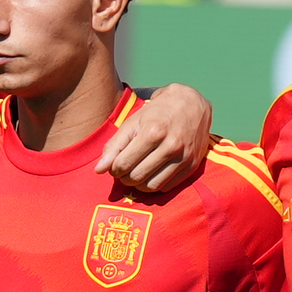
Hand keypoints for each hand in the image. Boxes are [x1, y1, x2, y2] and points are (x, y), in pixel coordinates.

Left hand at [97, 79, 217, 197]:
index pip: (123, 165)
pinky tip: (152, 173)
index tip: (115, 165)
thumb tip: (99, 170)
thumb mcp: (132, 123)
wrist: (192, 104)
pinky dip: (155, 184)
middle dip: (125, 177)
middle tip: (125, 170)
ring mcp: (184, 157)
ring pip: (152, 186)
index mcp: (153, 132)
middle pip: (136, 177)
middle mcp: (171, 146)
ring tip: (137, 173)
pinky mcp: (192, 166)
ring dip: (139, 184)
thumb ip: (114, 146)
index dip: (114, 169)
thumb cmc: (157, 113)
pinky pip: (167, 187)